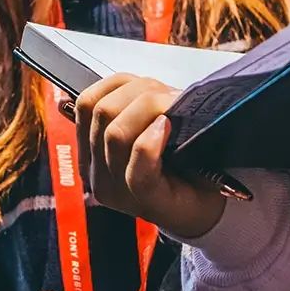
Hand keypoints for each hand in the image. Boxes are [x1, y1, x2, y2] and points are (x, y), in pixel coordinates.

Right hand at [73, 75, 225, 241]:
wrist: (208, 204)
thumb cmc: (180, 162)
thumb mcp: (145, 128)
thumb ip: (123, 109)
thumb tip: (82, 90)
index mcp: (92, 153)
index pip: (86, 103)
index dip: (118, 86)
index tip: (147, 87)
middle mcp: (98, 173)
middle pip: (102, 112)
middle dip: (139, 94)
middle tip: (171, 97)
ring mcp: (119, 190)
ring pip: (116, 133)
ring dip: (150, 109)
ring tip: (175, 110)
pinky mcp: (145, 199)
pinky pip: (139, 160)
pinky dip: (151, 138)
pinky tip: (167, 127)